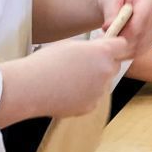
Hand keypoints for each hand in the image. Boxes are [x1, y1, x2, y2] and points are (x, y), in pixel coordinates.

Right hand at [0, 32, 134, 123]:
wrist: (30, 88)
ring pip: (102, 83)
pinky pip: (93, 97)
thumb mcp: (69, 45)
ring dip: (92, 80)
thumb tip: (98, 51)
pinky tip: (65, 91)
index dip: (115, 45)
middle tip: (84, 63)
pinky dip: (84, 94)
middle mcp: (105, 72)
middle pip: (114, 66)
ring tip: (69, 78)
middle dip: (104, 64)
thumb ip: (90, 48)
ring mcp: (99, 91)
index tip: (109, 46)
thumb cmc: (45, 63)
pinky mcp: (91, 106)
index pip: (122, 45)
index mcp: (101, 53)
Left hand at [97, 0, 151, 54]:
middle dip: (125, 41)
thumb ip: (110, 12)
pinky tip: (118, 49)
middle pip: (144, 34)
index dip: (128, 31)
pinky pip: (143, 49)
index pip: (142, 19)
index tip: (112, 37)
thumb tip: (109, 27)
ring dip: (126, 48)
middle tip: (109, 42)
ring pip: (144, 44)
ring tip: (111, 44)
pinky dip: (129, 52)